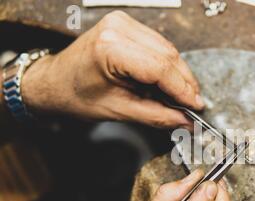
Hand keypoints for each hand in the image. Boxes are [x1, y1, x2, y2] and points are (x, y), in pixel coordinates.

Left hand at [21, 11, 203, 128]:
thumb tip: (186, 120)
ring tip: (184, 97)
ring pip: (167, 49)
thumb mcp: (119, 111)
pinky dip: (168, 65)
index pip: (160, 68)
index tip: (196, 106)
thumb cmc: (77, 95)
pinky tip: (171, 81)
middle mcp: (117, 28)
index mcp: (110, 49)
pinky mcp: (126, 25)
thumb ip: (156, 115)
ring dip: (179, 74)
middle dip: (185, 82)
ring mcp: (122, 23)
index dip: (183, 89)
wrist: (55, 81)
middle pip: (168, 56)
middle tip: (194, 105)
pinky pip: (158, 44)